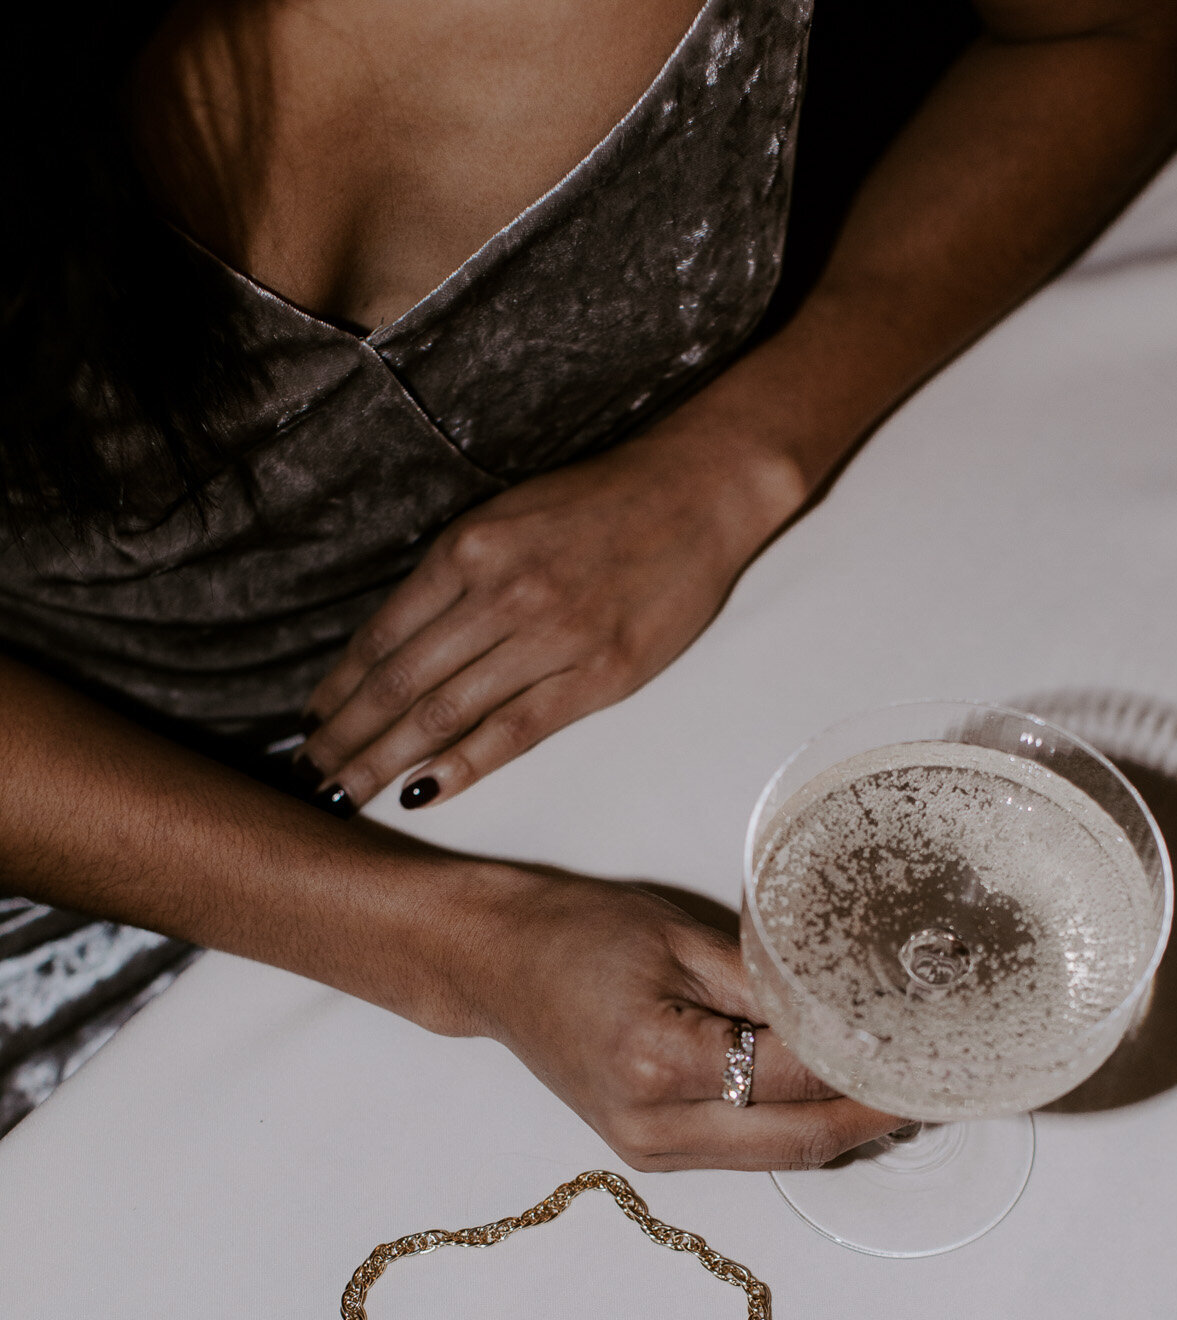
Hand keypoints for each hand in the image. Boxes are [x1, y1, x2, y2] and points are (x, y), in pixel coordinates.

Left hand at [297, 424, 801, 809]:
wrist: (694, 495)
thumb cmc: (597, 506)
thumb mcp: (506, 519)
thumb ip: (454, 578)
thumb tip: (397, 646)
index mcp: (468, 549)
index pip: (383, 636)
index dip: (339, 688)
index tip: (309, 723)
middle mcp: (500, 593)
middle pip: (401, 682)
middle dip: (347, 735)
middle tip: (310, 775)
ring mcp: (551, 637)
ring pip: (447, 712)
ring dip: (388, 760)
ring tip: (347, 791)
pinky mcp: (598, 675)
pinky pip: (515, 730)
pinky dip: (465, 765)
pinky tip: (424, 792)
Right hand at [454, 867, 901, 1171]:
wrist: (494, 966)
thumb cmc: (576, 935)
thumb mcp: (681, 939)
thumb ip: (770, 984)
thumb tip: (853, 1013)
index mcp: (659, 1061)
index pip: (795, 1074)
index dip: (867, 1062)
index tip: (925, 1041)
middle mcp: (655, 1125)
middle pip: (799, 1141)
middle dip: (875, 1115)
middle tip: (938, 1082)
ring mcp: (650, 1151)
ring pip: (779, 1157)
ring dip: (844, 1129)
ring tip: (904, 1088)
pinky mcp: (651, 1153)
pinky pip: (747, 1152)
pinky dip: (798, 1128)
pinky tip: (837, 1097)